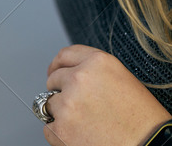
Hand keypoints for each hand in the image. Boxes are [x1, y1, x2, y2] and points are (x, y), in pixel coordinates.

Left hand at [44, 45, 170, 145]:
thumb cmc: (143, 120)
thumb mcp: (123, 81)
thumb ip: (94, 72)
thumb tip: (71, 73)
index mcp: (98, 62)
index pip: (65, 55)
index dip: (58, 65)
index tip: (55, 71)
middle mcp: (80, 78)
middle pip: (54, 79)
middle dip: (62, 91)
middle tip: (80, 107)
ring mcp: (67, 103)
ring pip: (49, 103)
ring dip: (61, 113)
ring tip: (87, 124)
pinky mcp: (60, 128)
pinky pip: (49, 127)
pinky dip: (60, 134)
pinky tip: (81, 136)